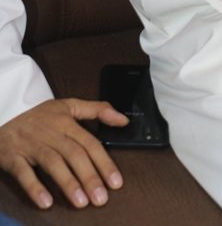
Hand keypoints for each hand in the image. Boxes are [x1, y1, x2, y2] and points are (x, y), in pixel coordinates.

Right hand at [0, 98, 128, 209]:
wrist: (4, 114)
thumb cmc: (40, 116)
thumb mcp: (69, 105)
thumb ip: (97, 110)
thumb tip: (123, 120)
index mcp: (66, 122)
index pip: (89, 143)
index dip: (104, 162)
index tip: (116, 182)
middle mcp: (51, 133)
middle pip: (74, 154)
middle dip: (89, 177)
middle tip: (101, 198)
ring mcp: (32, 145)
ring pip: (53, 163)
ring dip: (68, 183)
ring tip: (81, 202)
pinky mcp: (14, 156)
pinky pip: (24, 172)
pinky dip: (34, 187)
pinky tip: (46, 201)